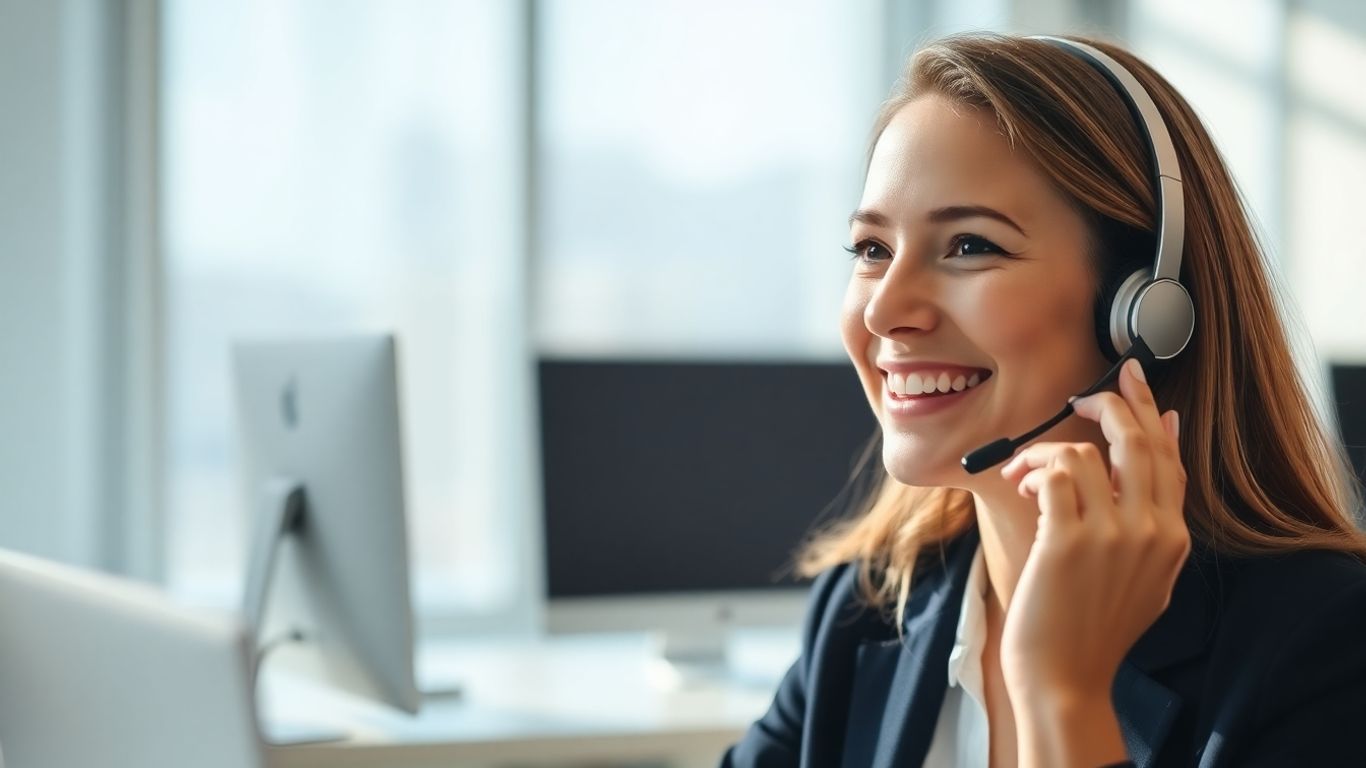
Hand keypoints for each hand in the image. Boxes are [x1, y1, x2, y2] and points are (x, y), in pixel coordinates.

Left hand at [997, 357, 1189, 701]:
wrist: (1065, 677)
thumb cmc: (1091, 624)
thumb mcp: (1144, 574)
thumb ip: (1155, 513)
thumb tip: (1162, 437)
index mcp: (1172, 537)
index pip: (1167, 455)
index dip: (1147, 408)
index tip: (1131, 376)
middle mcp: (1150, 531)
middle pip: (1135, 440)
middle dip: (1107, 403)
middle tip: (1079, 397)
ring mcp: (1112, 535)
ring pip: (1083, 452)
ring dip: (1044, 454)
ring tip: (1025, 477)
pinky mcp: (1069, 540)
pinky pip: (1053, 474)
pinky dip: (1031, 472)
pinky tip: (1021, 490)